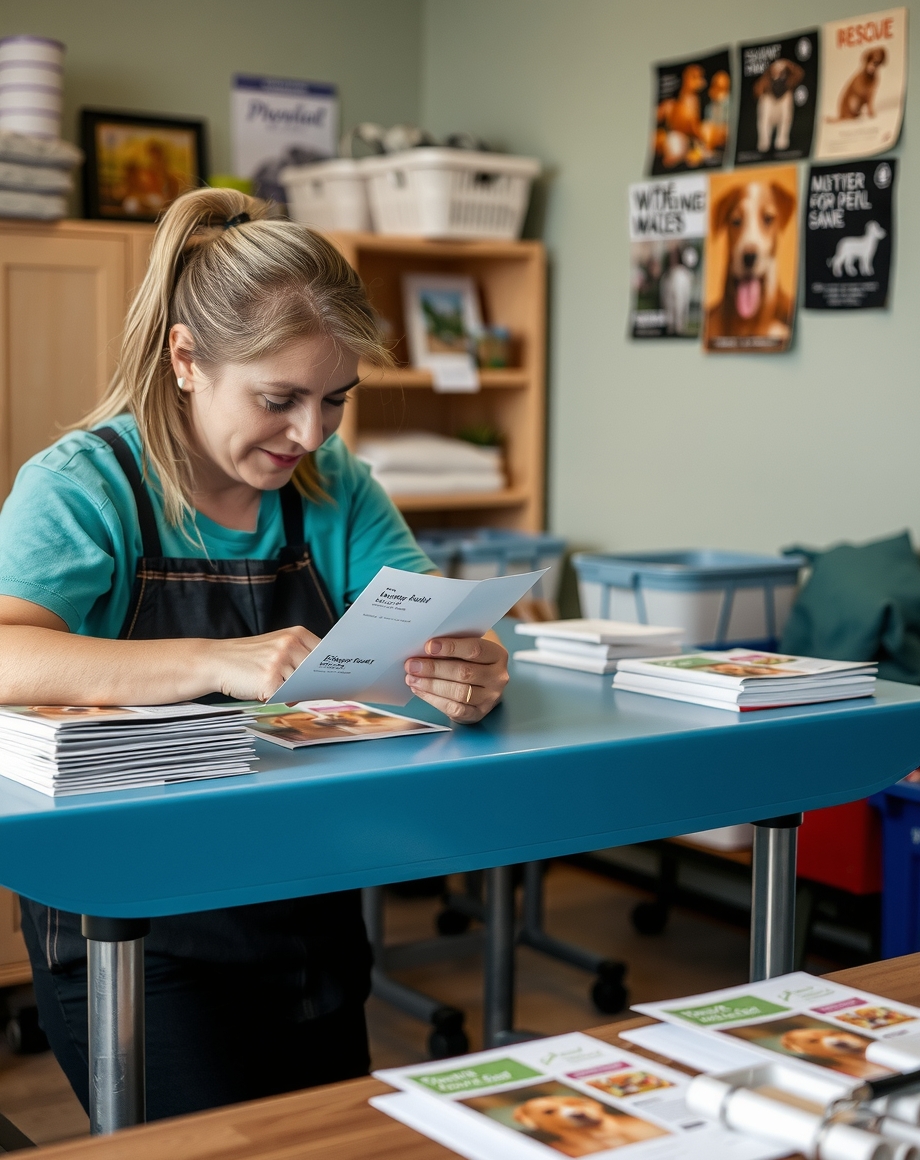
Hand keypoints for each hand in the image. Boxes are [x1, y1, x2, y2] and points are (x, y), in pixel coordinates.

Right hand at [205, 626, 319, 701]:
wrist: (217, 661)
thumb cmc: (248, 658)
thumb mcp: (276, 647)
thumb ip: (299, 658)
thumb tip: (323, 681)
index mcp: (295, 634)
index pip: (325, 652)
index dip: (330, 667)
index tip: (338, 677)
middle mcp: (289, 645)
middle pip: (317, 671)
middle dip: (315, 683)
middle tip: (313, 688)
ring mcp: (280, 662)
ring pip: (303, 685)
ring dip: (295, 692)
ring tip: (274, 684)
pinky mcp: (270, 681)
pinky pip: (286, 696)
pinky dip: (281, 698)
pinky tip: (266, 690)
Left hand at [404, 635, 508, 723]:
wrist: (482, 682)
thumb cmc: (471, 660)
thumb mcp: (468, 646)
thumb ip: (453, 644)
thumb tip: (424, 648)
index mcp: (497, 655)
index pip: (475, 649)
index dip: (451, 647)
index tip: (428, 646)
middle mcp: (497, 677)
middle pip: (464, 673)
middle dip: (434, 669)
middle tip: (412, 665)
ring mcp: (490, 698)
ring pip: (459, 692)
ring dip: (431, 685)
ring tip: (412, 678)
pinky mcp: (478, 713)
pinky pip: (455, 709)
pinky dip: (434, 699)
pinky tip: (420, 690)